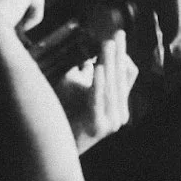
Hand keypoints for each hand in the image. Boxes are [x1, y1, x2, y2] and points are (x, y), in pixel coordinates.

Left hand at [57, 28, 136, 152]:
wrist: (53, 146)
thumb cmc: (63, 112)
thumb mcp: (78, 88)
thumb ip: (87, 74)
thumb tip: (90, 56)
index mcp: (118, 103)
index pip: (127, 73)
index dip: (123, 54)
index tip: (117, 35)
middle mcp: (119, 112)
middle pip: (121, 77)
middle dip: (118, 53)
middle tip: (116, 34)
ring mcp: (111, 121)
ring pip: (112, 85)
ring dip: (109, 63)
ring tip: (107, 45)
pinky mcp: (98, 126)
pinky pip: (99, 99)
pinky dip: (98, 82)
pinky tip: (96, 67)